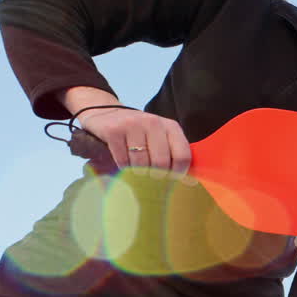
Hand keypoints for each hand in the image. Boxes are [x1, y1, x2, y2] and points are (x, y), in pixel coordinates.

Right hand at [77, 106, 191, 174]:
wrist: (106, 113)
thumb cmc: (140, 132)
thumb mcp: (161, 138)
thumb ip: (174, 155)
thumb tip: (190, 183)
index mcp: (171, 126)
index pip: (183, 156)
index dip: (178, 173)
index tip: (171, 180)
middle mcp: (154, 123)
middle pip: (161, 163)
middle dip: (155, 175)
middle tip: (150, 175)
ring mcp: (133, 125)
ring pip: (141, 164)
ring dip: (137, 172)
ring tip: (135, 165)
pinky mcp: (114, 130)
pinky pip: (123, 161)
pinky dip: (123, 167)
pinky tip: (123, 160)